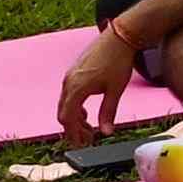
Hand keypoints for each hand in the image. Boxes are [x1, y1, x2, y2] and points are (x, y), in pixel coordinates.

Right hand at [54, 26, 148, 141]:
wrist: (119, 37)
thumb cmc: (118, 61)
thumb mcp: (115, 90)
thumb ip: (108, 112)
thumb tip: (106, 132)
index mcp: (77, 88)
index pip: (67, 118)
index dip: (73, 134)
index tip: (82, 144)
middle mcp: (69, 82)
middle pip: (64, 113)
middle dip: (74, 129)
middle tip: (87, 140)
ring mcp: (70, 76)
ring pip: (65, 104)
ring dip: (75, 119)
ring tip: (89, 129)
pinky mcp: (74, 72)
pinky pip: (68, 95)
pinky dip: (75, 107)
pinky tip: (86, 113)